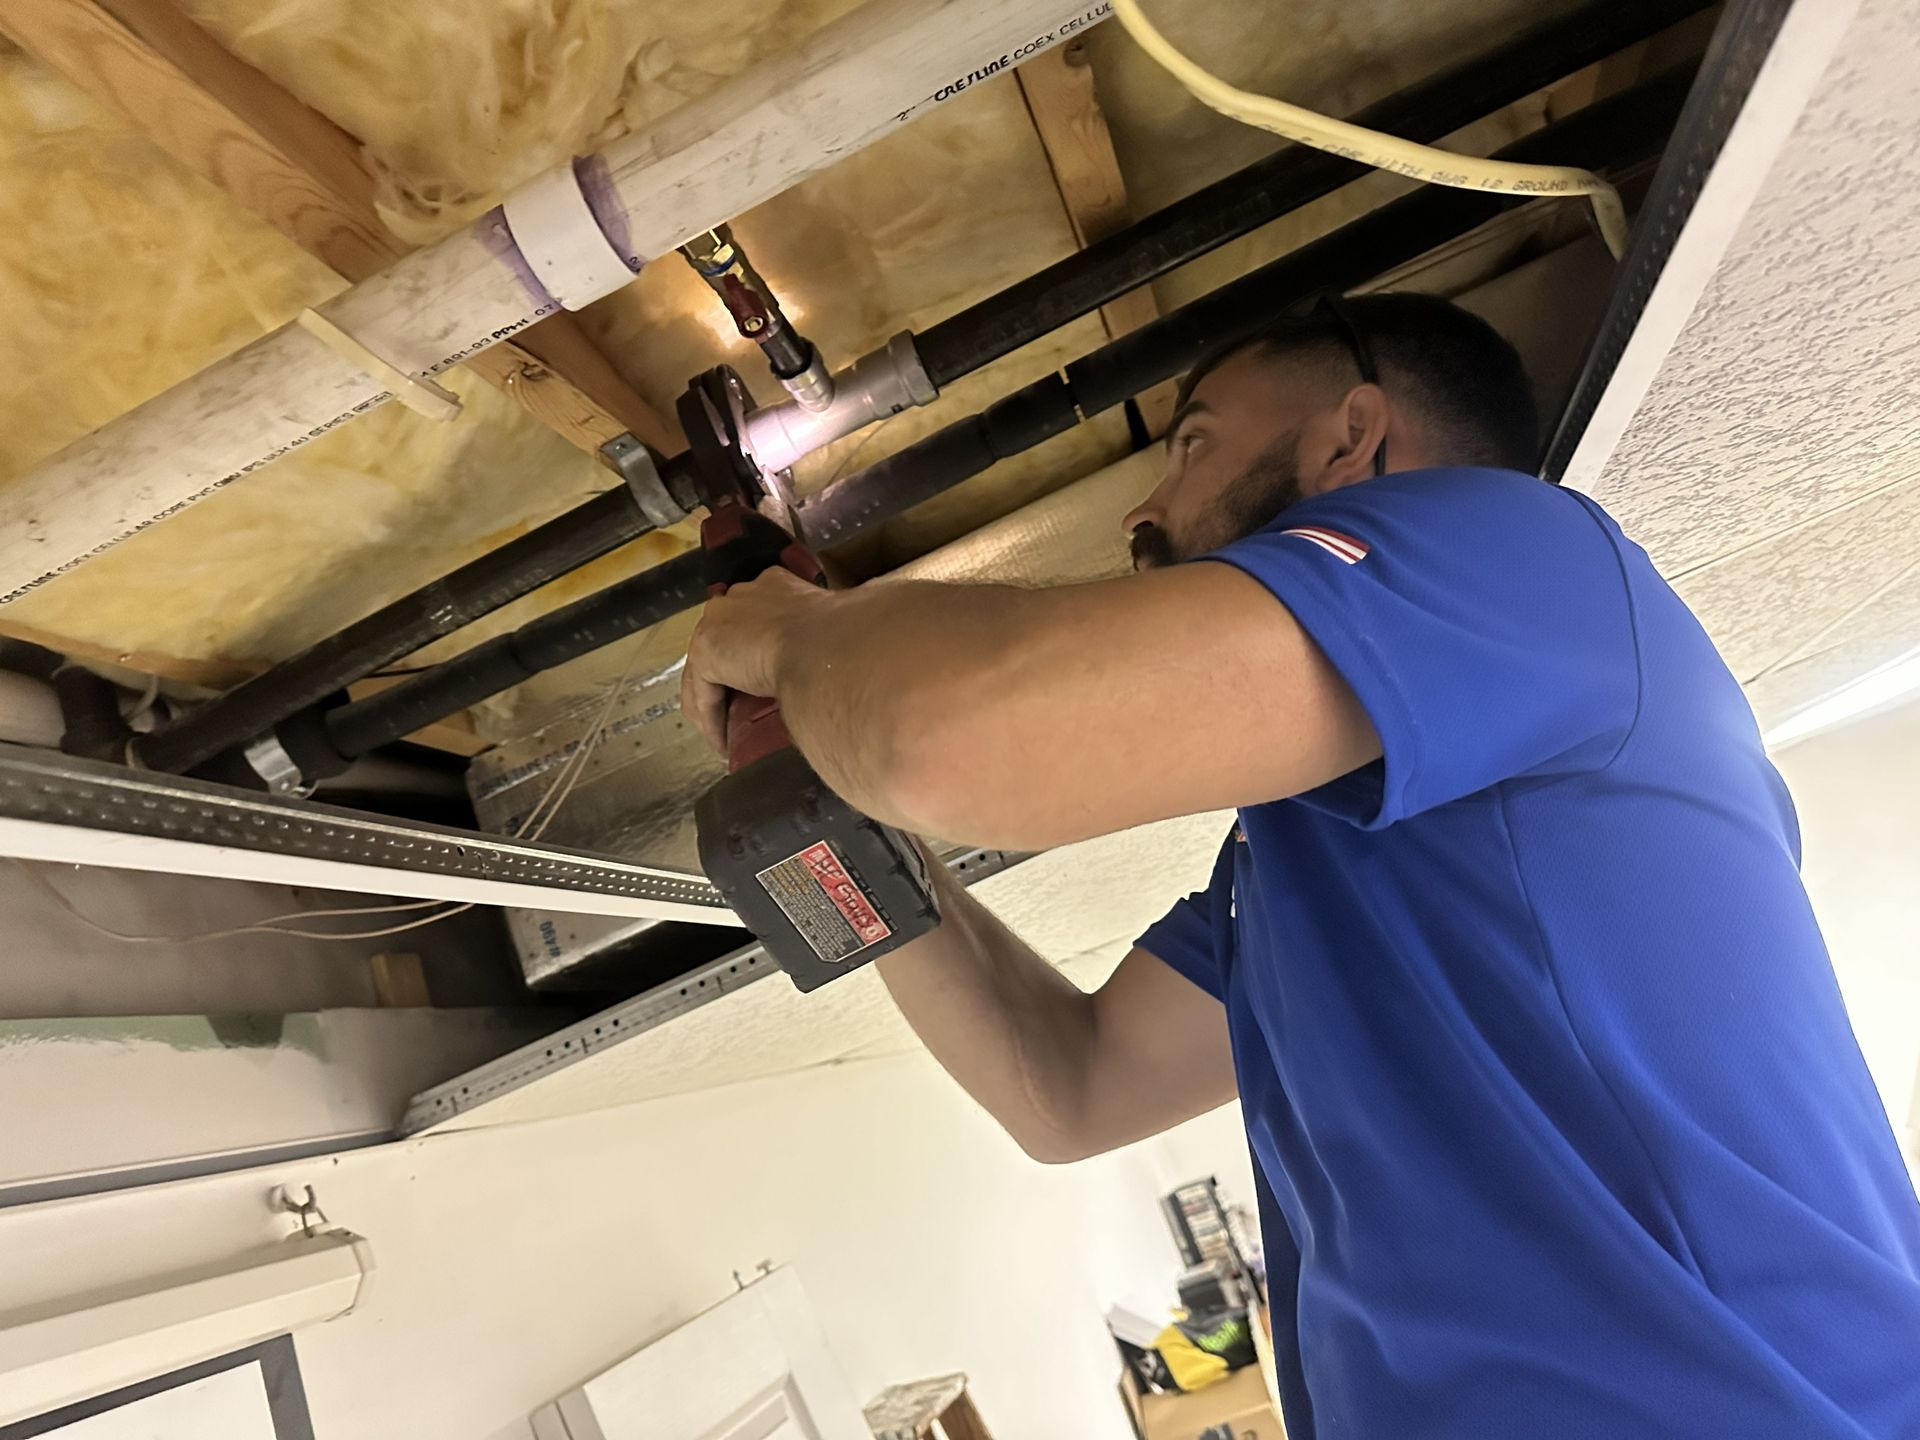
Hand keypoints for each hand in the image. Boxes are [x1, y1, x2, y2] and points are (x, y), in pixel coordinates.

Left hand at [682, 566, 834, 754]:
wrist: (832, 644)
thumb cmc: (848, 639)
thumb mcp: (838, 635)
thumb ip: (832, 642)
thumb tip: (863, 664)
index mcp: (776, 587)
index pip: (754, 620)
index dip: (754, 651)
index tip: (762, 678)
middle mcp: (742, 598)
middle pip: (723, 643)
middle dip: (727, 678)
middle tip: (741, 710)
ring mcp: (720, 620)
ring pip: (706, 671)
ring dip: (716, 705)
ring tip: (727, 733)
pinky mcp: (708, 649)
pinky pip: (702, 694)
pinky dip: (712, 721)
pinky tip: (723, 742)